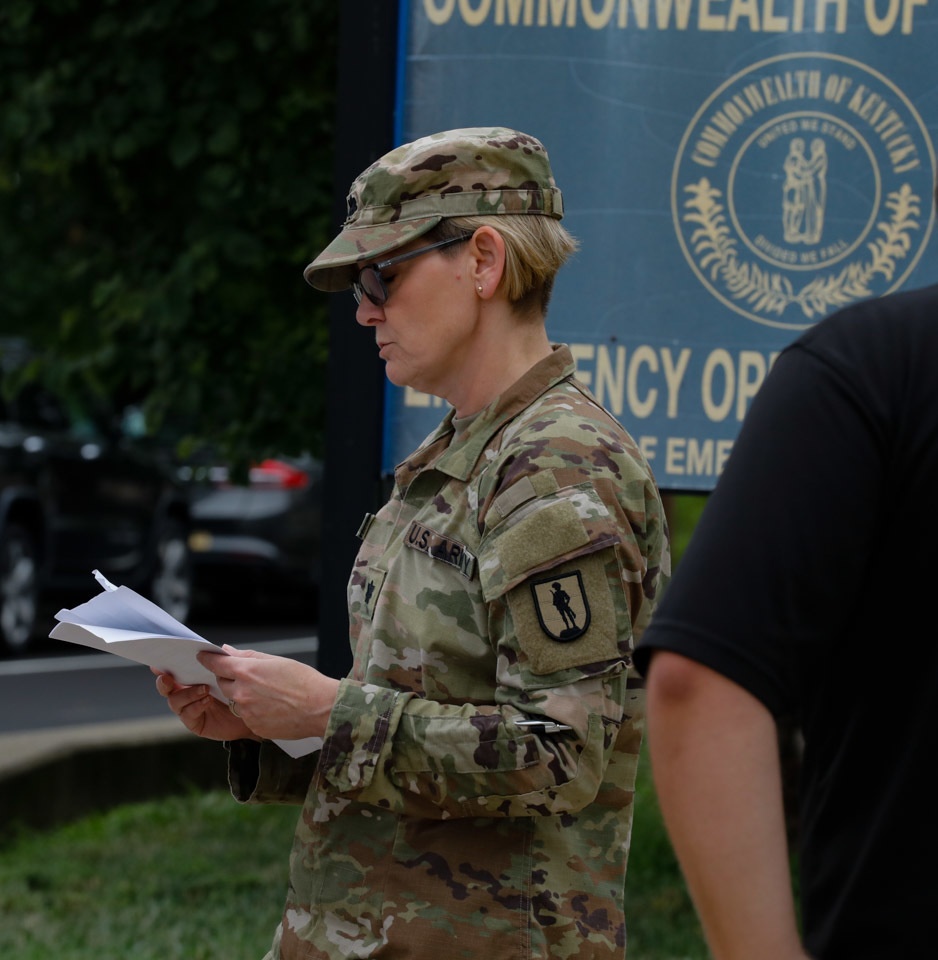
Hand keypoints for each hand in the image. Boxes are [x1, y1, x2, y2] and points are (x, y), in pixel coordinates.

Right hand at [152, 668, 255, 741]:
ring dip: (188, 693)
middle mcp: (188, 693)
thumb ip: (228, 661)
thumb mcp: (236, 674)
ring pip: (175, 701)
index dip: (163, 667)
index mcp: (193, 678)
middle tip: (168, 677)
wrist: (252, 714)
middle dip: (164, 682)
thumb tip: (222, 648)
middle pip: (167, 687)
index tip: (157, 665)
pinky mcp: (196, 723)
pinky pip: (188, 714)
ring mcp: (190, 708)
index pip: (175, 671)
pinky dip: (195, 706)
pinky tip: (207, 701)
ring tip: (205, 689)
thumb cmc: (242, 693)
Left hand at [195, 645, 339, 741]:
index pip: (216, 664)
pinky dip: (253, 710)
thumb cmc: (303, 681)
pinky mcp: (253, 726)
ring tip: (267, 694)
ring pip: (234, 701)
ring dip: (243, 695)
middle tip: (250, 677)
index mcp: (246, 672)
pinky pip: (246, 716)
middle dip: (231, 679)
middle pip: (223, 683)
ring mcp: (246, 712)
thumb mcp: (276, 661)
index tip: (203, 657)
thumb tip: (228, 652)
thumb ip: (248, 656)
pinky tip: (272, 707)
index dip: (208, 659)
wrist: (320, 708)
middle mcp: (241, 693)